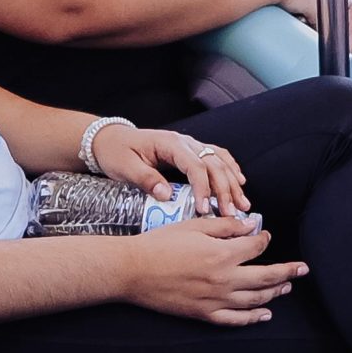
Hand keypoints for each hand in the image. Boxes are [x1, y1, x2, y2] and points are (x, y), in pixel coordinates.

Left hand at [91, 120, 249, 216]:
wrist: (109, 139)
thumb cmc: (116, 152)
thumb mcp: (125, 167)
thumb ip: (147, 179)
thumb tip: (166, 195)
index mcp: (171, 144)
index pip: (195, 166)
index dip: (203, 188)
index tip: (205, 209)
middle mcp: (185, 142)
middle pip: (213, 164)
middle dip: (225, 189)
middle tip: (232, 213)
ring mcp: (189, 144)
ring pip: (219, 160)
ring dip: (233, 182)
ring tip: (243, 203)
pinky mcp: (190, 150)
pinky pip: (216, 156)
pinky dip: (230, 168)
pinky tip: (239, 181)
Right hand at [119, 214, 306, 323]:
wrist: (132, 270)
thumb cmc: (160, 243)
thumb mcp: (194, 226)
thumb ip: (226, 227)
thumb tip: (251, 226)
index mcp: (223, 253)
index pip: (256, 247)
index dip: (264, 239)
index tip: (266, 235)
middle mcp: (224, 279)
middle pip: (266, 276)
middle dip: (287, 271)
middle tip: (303, 269)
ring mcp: (214, 299)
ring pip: (254, 299)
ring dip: (274, 293)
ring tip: (287, 287)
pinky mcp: (203, 314)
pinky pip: (235, 319)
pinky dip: (252, 318)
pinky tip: (264, 314)